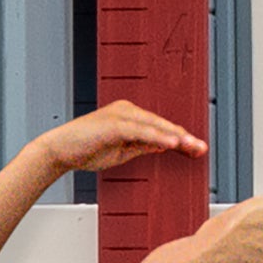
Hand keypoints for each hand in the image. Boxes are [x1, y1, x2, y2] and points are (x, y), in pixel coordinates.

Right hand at [35, 102, 207, 177]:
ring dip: (176, 137)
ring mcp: (120, 115)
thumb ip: (144, 146)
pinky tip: (172, 144)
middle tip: (202, 148)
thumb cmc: (88, 149)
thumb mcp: (124, 150)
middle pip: (162, 124)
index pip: (161, 128)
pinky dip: (157, 137)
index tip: (197, 149)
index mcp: (130, 116)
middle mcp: (127, 111)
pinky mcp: (113, 124)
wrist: (60, 151)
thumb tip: (164, 146)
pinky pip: (140, 131)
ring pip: (155, 126)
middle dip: (184, 138)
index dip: (181, 139)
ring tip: (193, 146)